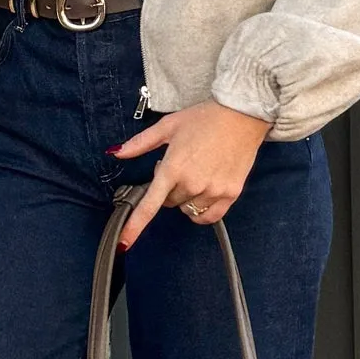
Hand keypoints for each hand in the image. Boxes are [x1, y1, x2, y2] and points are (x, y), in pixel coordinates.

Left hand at [109, 102, 271, 248]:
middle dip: (169, 189)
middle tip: (180, 167)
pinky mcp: (230, 193)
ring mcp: (213, 190)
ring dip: (187, 197)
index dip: (135, 226)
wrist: (242, 114)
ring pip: (188, 209)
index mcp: (173, 167)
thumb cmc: (205, 118)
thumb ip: (141, 143)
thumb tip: (118, 153)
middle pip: (169, 203)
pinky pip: (209, 216)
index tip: (124, 244)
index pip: (150, 205)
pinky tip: (204, 193)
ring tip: (196, 172)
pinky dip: (202, 211)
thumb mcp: (168, 126)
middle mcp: (192, 183)